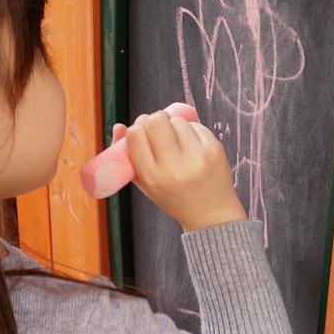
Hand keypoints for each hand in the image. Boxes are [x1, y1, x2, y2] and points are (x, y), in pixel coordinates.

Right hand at [118, 111, 245, 230]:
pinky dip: (191, 130)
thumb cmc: (173, 196)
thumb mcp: (145, 183)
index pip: (135, 135)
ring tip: (177, 141)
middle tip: (159, 130)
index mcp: (151, 177)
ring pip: (177, 121)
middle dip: (155, 120)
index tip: (142, 133)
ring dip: (174, 125)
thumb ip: (128, 156)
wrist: (210, 213)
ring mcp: (196, 158)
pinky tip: (192, 144)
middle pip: (156, 121)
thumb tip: (119, 126)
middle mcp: (173, 168)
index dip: (137, 128)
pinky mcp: (214, 150)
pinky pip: (196, 125)